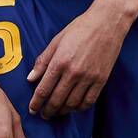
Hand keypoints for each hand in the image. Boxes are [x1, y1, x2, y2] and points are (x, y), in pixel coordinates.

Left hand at [27, 2, 130, 119]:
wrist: (107, 22)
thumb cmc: (80, 28)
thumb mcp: (56, 40)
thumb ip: (42, 61)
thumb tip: (30, 79)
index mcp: (59, 61)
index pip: (43, 90)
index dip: (36, 103)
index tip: (32, 109)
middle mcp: (73, 72)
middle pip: (56, 100)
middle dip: (47, 111)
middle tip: (43, 114)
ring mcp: (89, 77)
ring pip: (72, 104)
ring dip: (62, 111)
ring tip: (57, 112)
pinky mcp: (101, 80)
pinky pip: (89, 101)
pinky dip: (79, 108)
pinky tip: (74, 107)